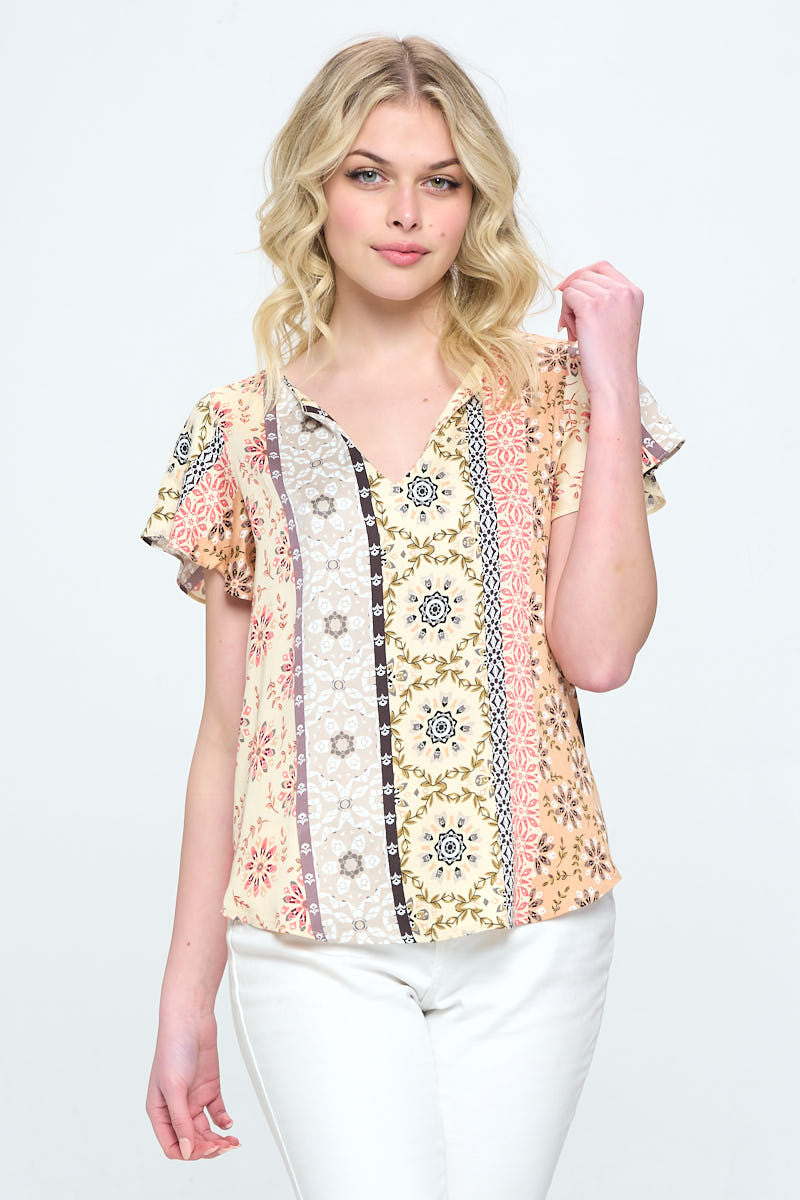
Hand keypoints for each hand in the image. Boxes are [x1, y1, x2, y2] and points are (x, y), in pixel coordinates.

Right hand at [146, 1009, 240, 1160]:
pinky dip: (223, 1121)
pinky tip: (228, 1123)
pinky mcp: (209, 1089)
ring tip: (232, 1141)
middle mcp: (176, 1109)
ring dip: (218, 1139)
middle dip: (207, 1148)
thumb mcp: (174, 1088)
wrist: (191, 1020)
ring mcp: (193, 1099)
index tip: (206, 1148)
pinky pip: (216, 1113)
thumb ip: (181, 1121)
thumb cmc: (173, 1049)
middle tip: (224, 1146)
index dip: (189, 1152)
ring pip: (205, 1131)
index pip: (172, 1146)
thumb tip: (187, 1151)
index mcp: (160, 1112)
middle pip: (191, 1142)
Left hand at [556, 260, 642, 398]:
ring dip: (568, 308)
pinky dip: (565, 314)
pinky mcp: (591, 307)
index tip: (569, 291)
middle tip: (573, 323)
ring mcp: (608, 297)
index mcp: (634, 293)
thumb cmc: (613, 359)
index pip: (602, 267)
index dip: (582, 276)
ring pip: (574, 286)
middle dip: (574, 296)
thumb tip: (572, 285)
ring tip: (576, 333)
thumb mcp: (618, 322)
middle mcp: (624, 291)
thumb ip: (606, 301)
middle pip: (585, 275)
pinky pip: (567, 296)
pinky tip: (573, 334)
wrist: (614, 381)